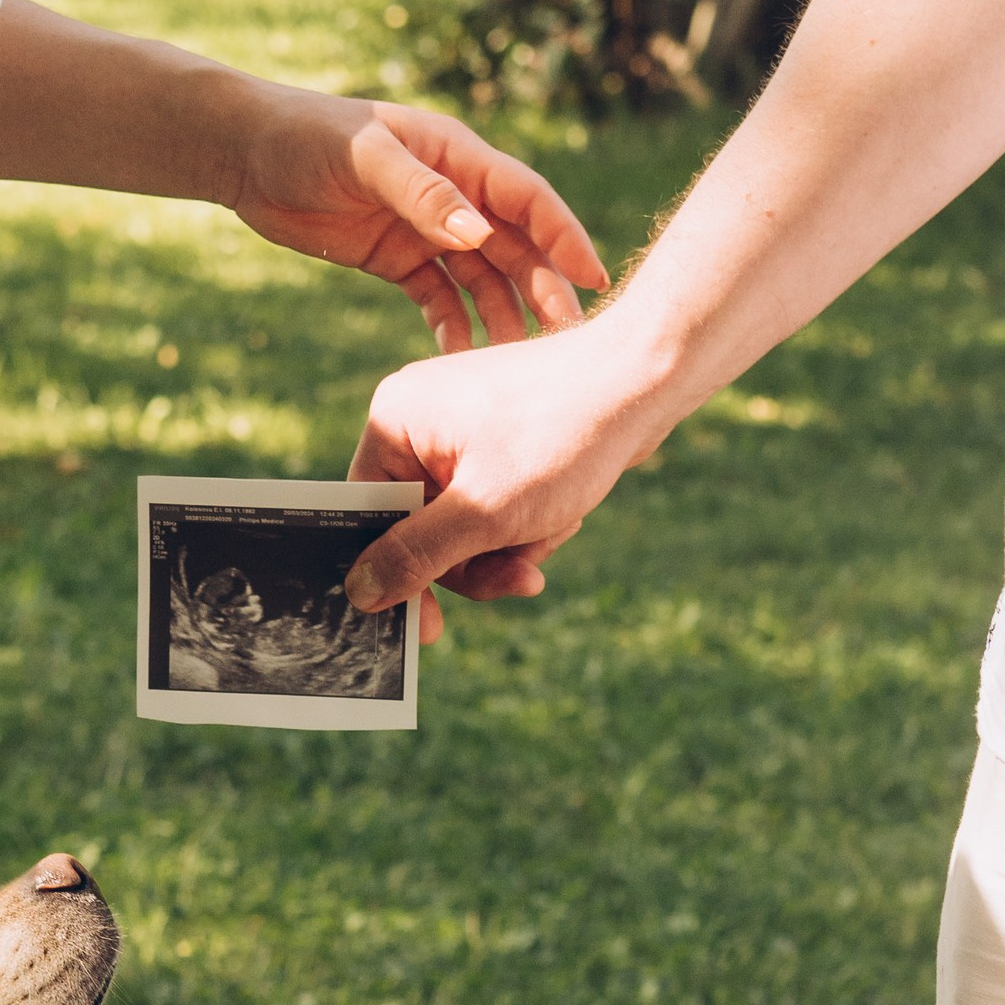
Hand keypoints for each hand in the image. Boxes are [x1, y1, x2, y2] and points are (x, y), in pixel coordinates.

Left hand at [228, 92, 608, 347]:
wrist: (245, 154)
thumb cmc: (305, 137)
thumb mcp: (363, 158)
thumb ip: (421, 194)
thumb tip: (477, 234)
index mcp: (456, 157)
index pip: (526, 199)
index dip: (563, 237)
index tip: (593, 278)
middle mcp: (453, 194)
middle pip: (513, 247)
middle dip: (542, 289)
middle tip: (566, 340)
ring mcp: (425, 229)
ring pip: (481, 278)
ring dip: (502, 316)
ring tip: (518, 363)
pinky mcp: (396, 259)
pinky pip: (437, 299)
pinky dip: (453, 326)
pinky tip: (461, 360)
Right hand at [341, 312, 668, 637]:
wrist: (646, 378)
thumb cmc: (563, 435)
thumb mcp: (484, 512)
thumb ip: (416, 556)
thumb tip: (359, 592)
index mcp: (395, 421)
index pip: (369, 516)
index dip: (396, 574)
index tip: (430, 625)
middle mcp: (420, 420)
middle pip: (420, 528)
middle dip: (476, 559)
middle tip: (522, 577)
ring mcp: (460, 429)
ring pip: (463, 525)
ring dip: (509, 545)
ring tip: (554, 532)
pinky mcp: (499, 440)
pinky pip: (494, 506)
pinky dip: (527, 524)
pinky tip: (565, 515)